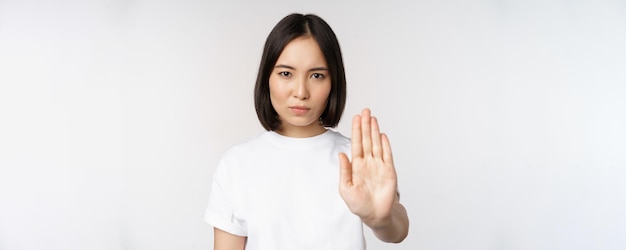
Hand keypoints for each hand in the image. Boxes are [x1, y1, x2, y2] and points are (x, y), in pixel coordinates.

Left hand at [339, 108, 397, 227]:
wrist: (375, 215)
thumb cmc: (359, 205)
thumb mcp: (345, 188)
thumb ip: (344, 171)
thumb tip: (341, 154)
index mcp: (356, 166)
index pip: (356, 143)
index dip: (356, 130)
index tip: (356, 118)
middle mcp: (368, 163)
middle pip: (367, 140)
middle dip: (365, 125)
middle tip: (365, 111)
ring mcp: (379, 166)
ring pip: (376, 144)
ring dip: (374, 131)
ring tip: (373, 118)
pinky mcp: (389, 171)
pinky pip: (387, 155)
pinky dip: (385, 145)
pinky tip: (382, 135)